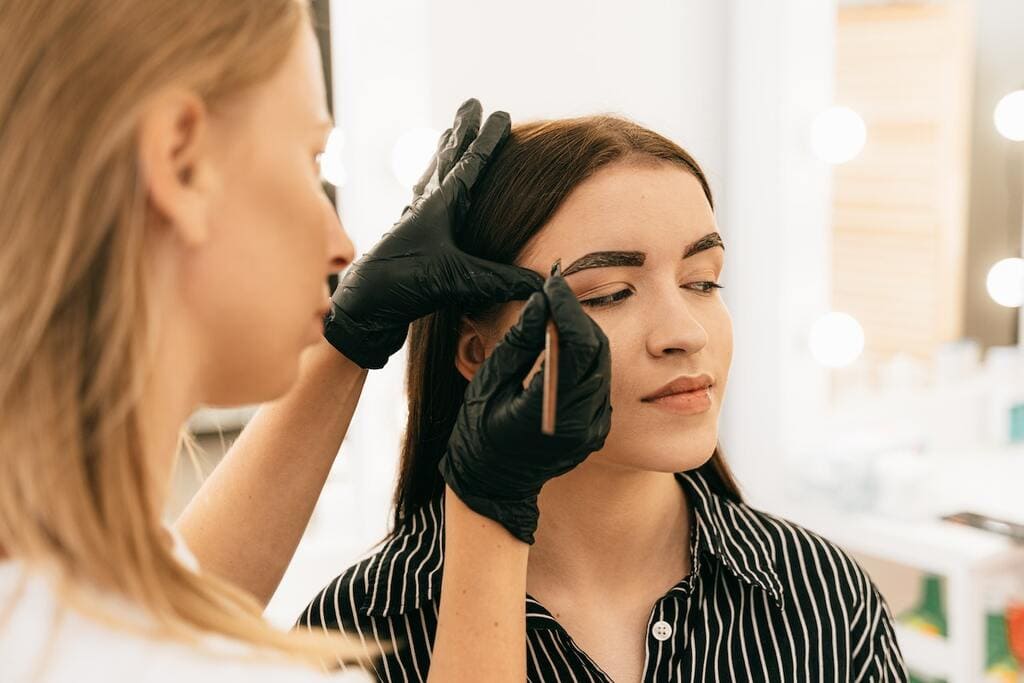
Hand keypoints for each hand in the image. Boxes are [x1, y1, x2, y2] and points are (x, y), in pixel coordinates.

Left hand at [323, 99, 542, 368]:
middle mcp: (424, 207)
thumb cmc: (401, 286)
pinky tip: (424, 193)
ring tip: (448, 135)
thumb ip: (501, 280)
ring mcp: (413, 224)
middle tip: (470, 103)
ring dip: (443, 154)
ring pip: (431, 177)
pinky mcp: (406, 244)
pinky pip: (420, 204)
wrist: (360, 311)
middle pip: (447, 159)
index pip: (470, 164)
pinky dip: (427, 190)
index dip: (487, 139)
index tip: (500, 114)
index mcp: (439, 205)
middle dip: (461, 131)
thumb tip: (542, 283)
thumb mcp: (456, 280)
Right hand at [439, 272, 612, 543]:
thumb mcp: (490, 383)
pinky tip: (564, 343)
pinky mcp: (597, 428)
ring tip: (556, 312)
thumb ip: (520, 342)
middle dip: (578, 316)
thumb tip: (541, 303)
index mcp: (552, 413)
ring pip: (602, 364)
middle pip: (597, 352)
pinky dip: (584, 356)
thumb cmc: (478, 435)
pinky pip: (598, 381)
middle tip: (554, 292)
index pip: (577, 347)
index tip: (553, 283)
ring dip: (583, 333)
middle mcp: (582, 422)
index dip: (568, 309)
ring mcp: (594, 428)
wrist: (493, 484)